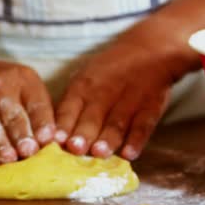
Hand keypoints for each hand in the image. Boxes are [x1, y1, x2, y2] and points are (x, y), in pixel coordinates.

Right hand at [0, 57, 54, 162]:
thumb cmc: (2, 85)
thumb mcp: (24, 84)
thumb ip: (38, 109)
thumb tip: (50, 142)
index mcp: (20, 79)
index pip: (35, 102)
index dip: (42, 122)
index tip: (48, 139)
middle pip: (12, 115)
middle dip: (21, 135)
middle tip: (29, 151)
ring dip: (0, 144)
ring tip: (10, 158)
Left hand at [55, 43, 174, 159]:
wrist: (148, 50)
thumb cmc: (106, 74)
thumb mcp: (84, 81)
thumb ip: (71, 108)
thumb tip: (54, 140)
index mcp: (82, 87)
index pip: (69, 107)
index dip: (63, 124)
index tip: (56, 140)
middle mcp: (103, 94)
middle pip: (92, 117)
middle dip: (83, 134)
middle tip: (75, 148)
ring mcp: (128, 100)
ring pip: (116, 123)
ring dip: (107, 140)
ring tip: (99, 153)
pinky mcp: (150, 107)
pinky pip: (143, 125)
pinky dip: (136, 140)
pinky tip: (129, 154)